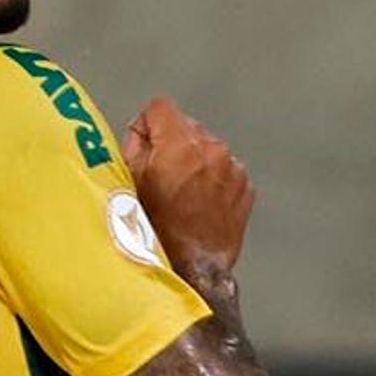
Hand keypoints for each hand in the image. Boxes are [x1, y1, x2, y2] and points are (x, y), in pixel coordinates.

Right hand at [123, 97, 253, 281]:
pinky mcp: (246, 187)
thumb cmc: (156, 230)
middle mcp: (213, 150)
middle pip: (187, 126)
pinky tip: (200, 202)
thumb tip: (143, 133)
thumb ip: (135, 146)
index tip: (144, 146)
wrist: (193, 267)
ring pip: (208, 147)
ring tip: (182, 193)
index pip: (160, 107)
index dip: (147, 126)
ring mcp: (233, 168)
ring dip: (195, 161)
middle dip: (172, 143)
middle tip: (161, 175)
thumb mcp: (129, 183)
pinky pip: (225, 169)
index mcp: (181, 145)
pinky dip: (213, 178)